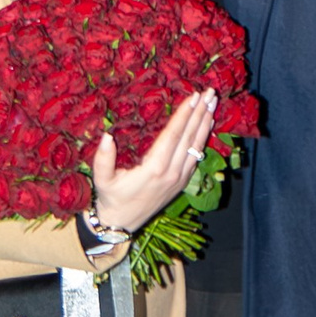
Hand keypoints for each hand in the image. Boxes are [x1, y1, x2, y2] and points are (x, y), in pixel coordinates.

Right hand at [91, 87, 217, 233]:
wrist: (121, 223)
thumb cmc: (111, 198)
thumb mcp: (102, 179)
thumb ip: (103, 158)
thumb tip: (107, 136)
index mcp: (154, 169)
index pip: (173, 135)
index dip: (184, 115)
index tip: (193, 97)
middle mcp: (171, 173)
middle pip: (189, 138)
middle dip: (200, 113)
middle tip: (210, 93)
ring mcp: (179, 179)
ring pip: (196, 147)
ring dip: (205, 124)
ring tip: (213, 104)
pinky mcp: (181, 183)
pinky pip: (196, 157)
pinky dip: (203, 139)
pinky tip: (207, 126)